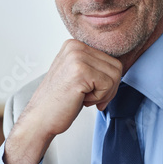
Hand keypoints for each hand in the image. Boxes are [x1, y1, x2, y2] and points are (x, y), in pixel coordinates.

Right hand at [3, 40, 122, 163]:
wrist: (40, 119)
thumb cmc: (60, 101)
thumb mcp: (78, 75)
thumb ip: (94, 66)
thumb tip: (122, 66)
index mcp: (74, 44)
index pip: (111, 59)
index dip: (107, 81)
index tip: (91, 92)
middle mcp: (75, 46)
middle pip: (117, 66)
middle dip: (108, 88)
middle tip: (89, 98)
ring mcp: (77, 57)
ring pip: (115, 75)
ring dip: (103, 93)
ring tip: (83, 98)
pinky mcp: (80, 71)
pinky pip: (108, 85)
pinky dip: (99, 98)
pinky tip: (81, 100)